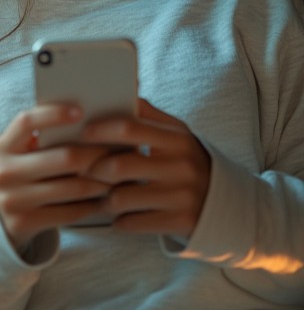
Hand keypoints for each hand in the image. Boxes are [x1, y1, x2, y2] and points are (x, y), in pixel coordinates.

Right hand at [0, 104, 108, 252]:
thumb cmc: (20, 173)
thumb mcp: (19, 153)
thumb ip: (42, 137)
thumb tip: (90, 120)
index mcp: (3, 147)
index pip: (27, 122)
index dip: (54, 114)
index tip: (81, 111)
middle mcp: (4, 172)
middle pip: (64, 158)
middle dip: (97, 154)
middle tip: (120, 150)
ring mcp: (13, 200)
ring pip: (73, 188)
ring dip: (102, 181)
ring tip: (119, 174)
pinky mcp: (24, 224)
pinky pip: (70, 212)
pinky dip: (92, 204)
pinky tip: (105, 197)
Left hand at [79, 99, 210, 239]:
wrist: (226, 202)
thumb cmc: (187, 161)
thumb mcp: (177, 134)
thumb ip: (149, 114)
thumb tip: (126, 86)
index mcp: (176, 139)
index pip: (130, 128)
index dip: (101, 130)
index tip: (82, 133)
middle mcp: (180, 166)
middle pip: (120, 166)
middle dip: (94, 170)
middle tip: (83, 171)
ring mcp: (180, 195)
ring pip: (121, 199)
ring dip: (103, 199)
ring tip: (99, 196)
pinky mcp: (179, 221)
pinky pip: (132, 223)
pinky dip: (119, 221)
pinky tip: (118, 216)